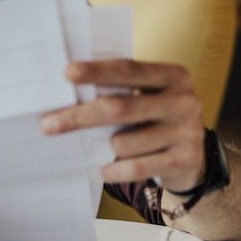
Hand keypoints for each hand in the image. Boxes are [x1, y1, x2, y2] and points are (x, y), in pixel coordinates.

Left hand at [39, 59, 204, 191]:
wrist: (193, 158)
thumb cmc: (152, 119)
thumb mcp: (145, 97)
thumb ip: (117, 91)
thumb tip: (64, 95)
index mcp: (172, 76)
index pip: (129, 69)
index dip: (97, 71)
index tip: (66, 73)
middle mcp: (184, 101)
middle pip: (119, 107)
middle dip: (79, 116)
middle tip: (47, 124)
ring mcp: (188, 132)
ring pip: (123, 143)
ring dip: (105, 148)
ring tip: (106, 148)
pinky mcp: (185, 160)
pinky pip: (135, 168)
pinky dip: (114, 171)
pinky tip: (105, 170)